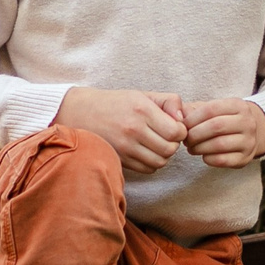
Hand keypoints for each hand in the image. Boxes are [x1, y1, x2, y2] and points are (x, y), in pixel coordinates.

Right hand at [56, 87, 188, 174]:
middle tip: (166, 137)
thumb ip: (168, 102)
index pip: (176, 131)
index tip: (174, 127)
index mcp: (142, 110)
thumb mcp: (142, 95)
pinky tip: (145, 152)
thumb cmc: (115, 103)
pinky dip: (151, 163)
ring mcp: (125, 147)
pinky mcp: (119, 159)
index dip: (180, 131)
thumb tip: (183, 119)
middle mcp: (133, 129)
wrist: (81, 112)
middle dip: (173, 144)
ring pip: (159, 162)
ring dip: (163, 156)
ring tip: (156, 145)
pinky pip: (146, 169)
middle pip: (169, 149)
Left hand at [182, 98, 264, 168]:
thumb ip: (193, 110)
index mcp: (238, 105)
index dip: (193, 118)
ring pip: (219, 144)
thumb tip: (177, 116)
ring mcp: (248, 141)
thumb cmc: (223, 120)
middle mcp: (247, 122)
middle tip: (186, 139)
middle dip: (195, 134)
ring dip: (200, 147)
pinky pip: (223, 160)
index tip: (182, 126)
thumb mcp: (212, 109)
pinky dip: (208, 158)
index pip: (211, 109)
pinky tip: (203, 155)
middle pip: (216, 127)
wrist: (249, 134)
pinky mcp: (245, 158)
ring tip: (192, 148)